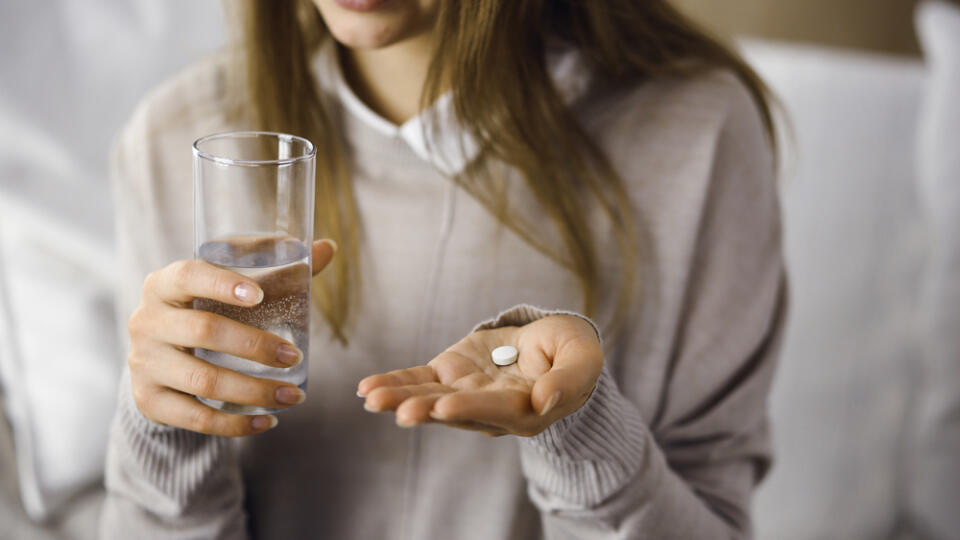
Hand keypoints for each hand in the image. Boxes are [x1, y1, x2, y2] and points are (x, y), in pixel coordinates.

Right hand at [127, 239, 335, 436]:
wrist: (159, 359)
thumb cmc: (206, 312)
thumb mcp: (231, 290)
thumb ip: (277, 271)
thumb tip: (328, 248)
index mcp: (163, 285)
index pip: (188, 275)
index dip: (222, 284)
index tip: (259, 295)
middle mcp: (146, 321)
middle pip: (203, 331)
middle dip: (255, 346)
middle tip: (294, 357)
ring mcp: (144, 363)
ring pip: (202, 381)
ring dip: (254, 391)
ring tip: (294, 395)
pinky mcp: (149, 401)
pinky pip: (195, 418)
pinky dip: (235, 424)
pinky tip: (268, 421)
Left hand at [357, 314, 601, 436]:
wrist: (552, 345)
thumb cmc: (572, 353)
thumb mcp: (582, 359)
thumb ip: (568, 380)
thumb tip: (545, 401)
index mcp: (525, 410)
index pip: (496, 410)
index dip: (471, 408)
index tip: (445, 406)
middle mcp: (490, 410)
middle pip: (455, 412)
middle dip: (425, 410)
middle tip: (400, 413)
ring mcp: (465, 394)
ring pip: (429, 399)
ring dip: (400, 400)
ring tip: (372, 399)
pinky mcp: (448, 376)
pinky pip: (417, 382)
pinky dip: (394, 383)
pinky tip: (366, 389)